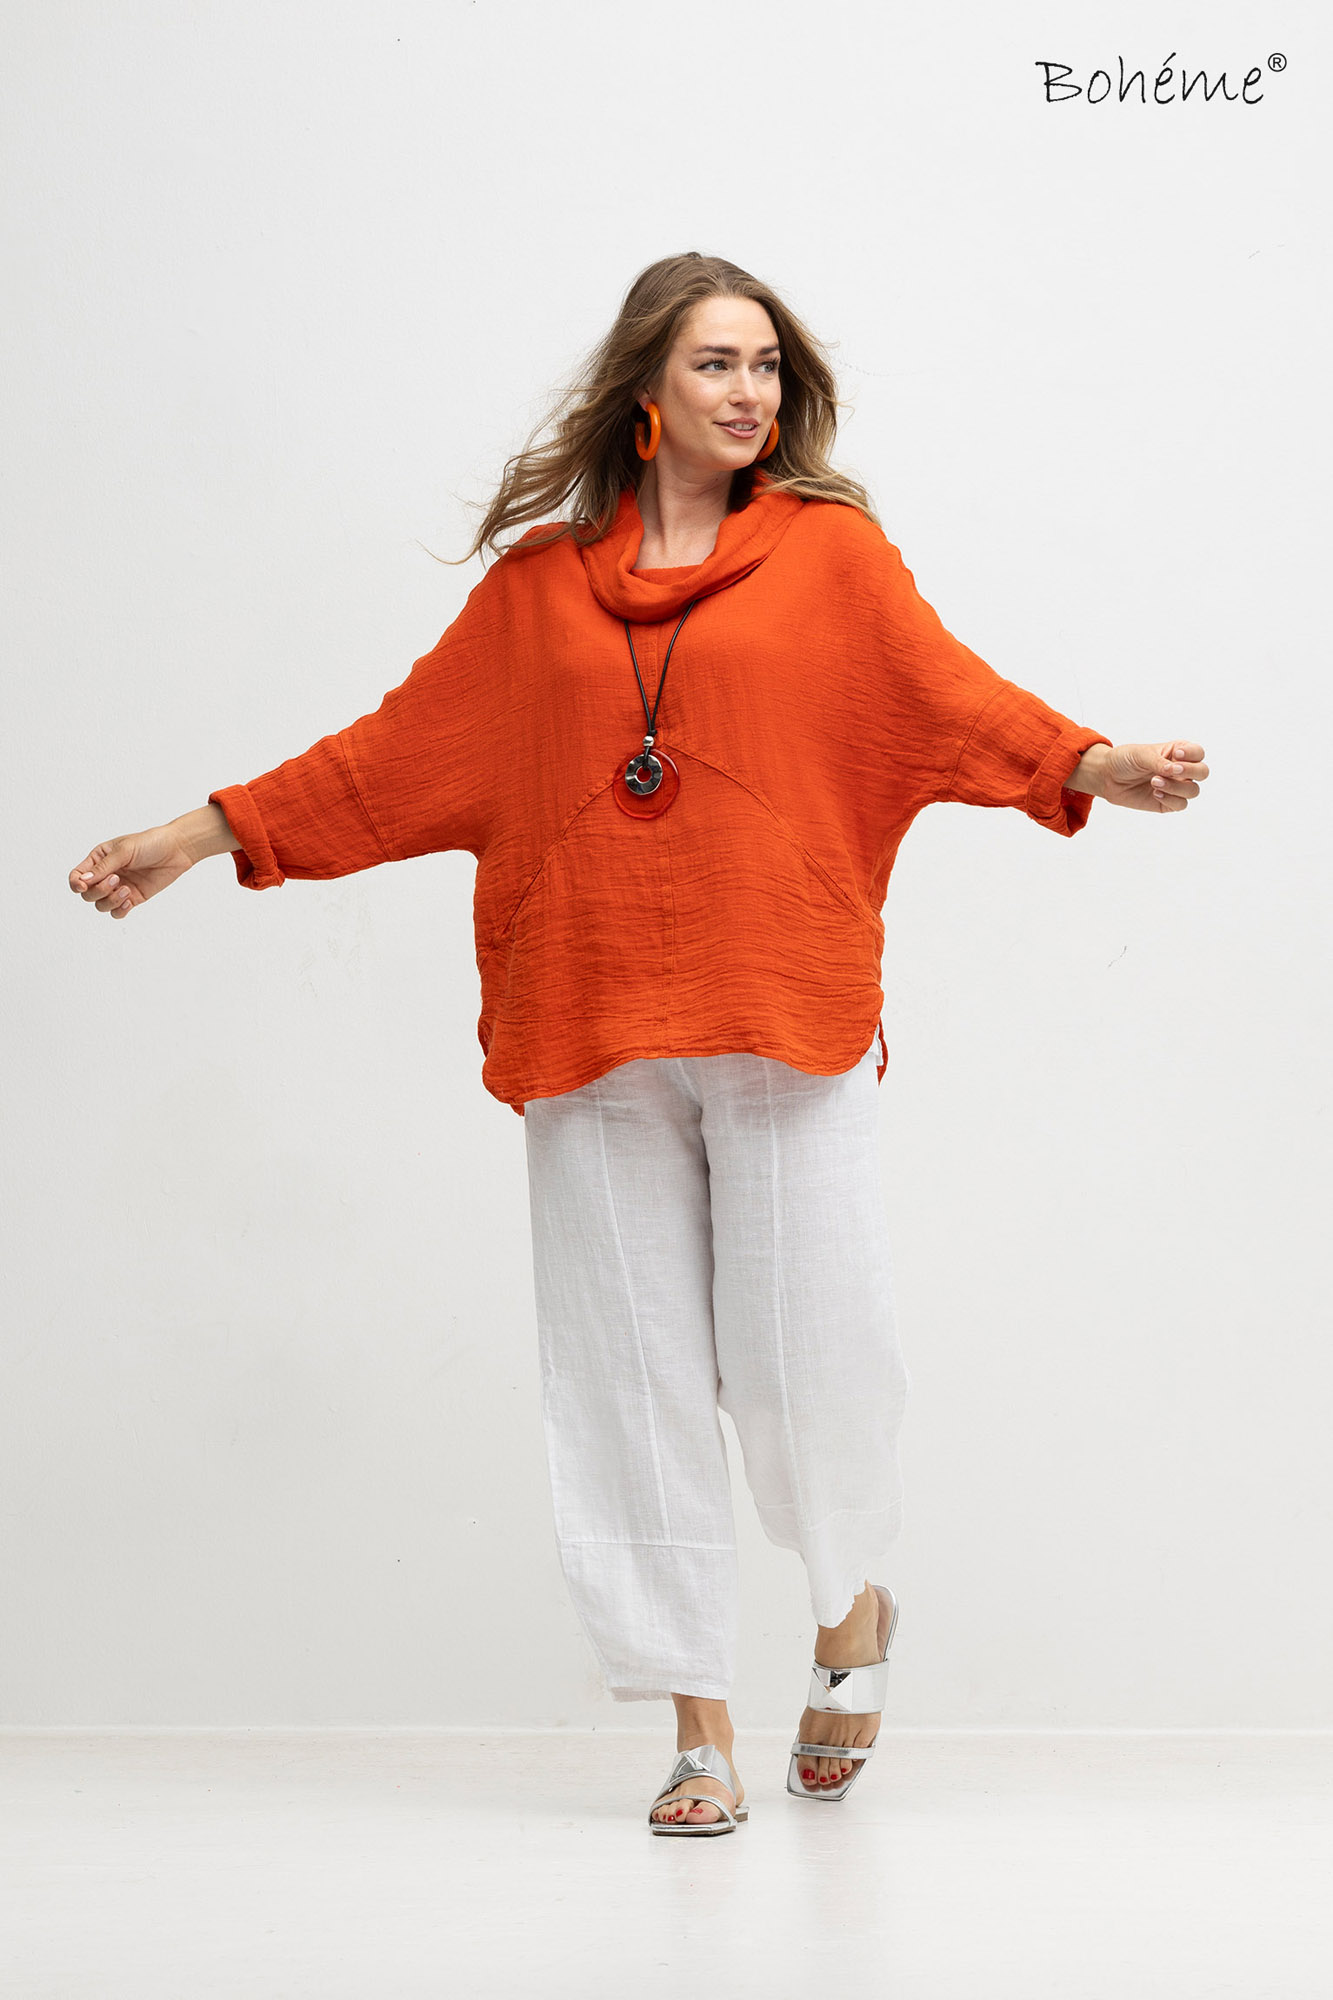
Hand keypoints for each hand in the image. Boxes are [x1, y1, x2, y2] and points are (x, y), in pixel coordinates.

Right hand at [68, 825, 196, 917]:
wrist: (176, 850)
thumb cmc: (149, 843)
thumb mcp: (124, 850)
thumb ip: (103, 867)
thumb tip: (83, 881)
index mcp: (99, 859)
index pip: (77, 876)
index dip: (75, 884)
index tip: (83, 886)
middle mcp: (106, 875)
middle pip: (87, 894)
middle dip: (99, 891)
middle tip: (117, 879)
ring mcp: (118, 888)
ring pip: (101, 905)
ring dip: (110, 901)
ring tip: (126, 890)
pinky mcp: (132, 898)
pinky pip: (117, 912)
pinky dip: (120, 910)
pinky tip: (128, 901)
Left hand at [1098, 740, 1209, 813]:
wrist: (1108, 777)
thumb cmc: (1125, 760)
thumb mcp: (1141, 754)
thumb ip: (1159, 762)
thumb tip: (1174, 771)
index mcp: (1177, 753)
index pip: (1198, 753)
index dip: (1192, 754)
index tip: (1176, 754)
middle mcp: (1180, 771)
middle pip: (1203, 772)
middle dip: (1191, 771)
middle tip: (1172, 770)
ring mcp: (1175, 787)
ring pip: (1193, 791)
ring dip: (1176, 787)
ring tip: (1154, 782)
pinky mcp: (1168, 803)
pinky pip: (1181, 805)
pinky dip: (1170, 799)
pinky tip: (1155, 793)